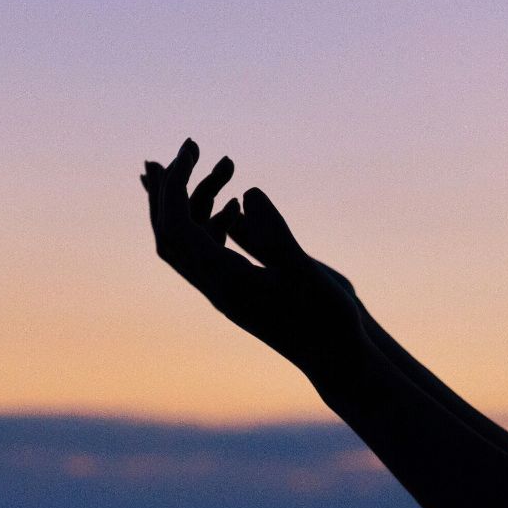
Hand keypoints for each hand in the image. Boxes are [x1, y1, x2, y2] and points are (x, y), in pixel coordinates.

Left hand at [141, 138, 364, 373]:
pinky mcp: (242, 291)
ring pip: (190, 241)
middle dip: (171, 188)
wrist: (339, 361)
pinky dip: (214, 220)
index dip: (176, 182)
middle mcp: (217, 287)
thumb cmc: (327, 320)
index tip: (191, 146)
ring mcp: (227, 290)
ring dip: (199, 199)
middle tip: (187, 147)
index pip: (178, 226)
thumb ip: (276, 233)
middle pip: (169, 233)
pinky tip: (237, 205)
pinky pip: (212, 252)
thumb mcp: (305, 272)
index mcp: (225, 281)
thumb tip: (248, 192)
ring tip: (228, 165)